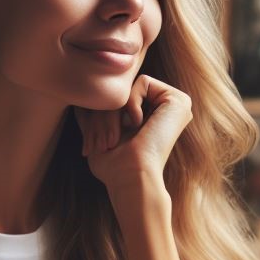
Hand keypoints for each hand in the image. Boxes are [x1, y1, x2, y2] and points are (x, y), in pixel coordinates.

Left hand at [73, 74, 192, 195]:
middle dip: (104, 114)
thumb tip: (80, 102)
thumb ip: (94, 117)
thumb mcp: (99, 135)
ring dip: (114, 112)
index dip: (100, 116)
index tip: (97, 144)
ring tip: (115, 138)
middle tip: (104, 143)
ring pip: (130, 87)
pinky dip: (132, 102)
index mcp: (154, 117)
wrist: (131, 177)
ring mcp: (176, 105)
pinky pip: (143, 82)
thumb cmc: (114, 167)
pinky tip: (137, 125)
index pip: (117, 98)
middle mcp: (167, 110)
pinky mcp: (179, 100)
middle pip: (122, 91)